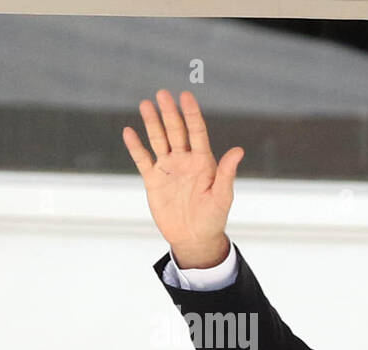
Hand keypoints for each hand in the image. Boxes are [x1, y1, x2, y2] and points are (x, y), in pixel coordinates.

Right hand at [121, 89, 241, 267]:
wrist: (194, 238)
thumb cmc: (213, 218)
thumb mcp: (222, 197)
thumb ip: (227, 173)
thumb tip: (238, 150)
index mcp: (204, 162)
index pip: (197, 132)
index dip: (192, 115)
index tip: (186, 96)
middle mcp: (185, 161)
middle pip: (176, 131)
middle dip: (170, 113)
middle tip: (163, 93)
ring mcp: (168, 168)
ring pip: (158, 140)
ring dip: (152, 123)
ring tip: (146, 103)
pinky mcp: (153, 180)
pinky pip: (142, 159)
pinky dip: (135, 147)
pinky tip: (129, 132)